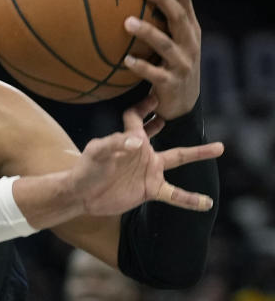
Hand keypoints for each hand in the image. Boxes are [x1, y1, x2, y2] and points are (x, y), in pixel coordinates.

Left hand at [69, 95, 222, 214]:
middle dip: (178, 123)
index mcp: (130, 139)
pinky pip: (174, 194)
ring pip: (178, 159)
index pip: (136, 117)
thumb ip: (114, 143)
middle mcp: (143, 152)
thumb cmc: (86, 169)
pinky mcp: (150, 189)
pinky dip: (190, 199)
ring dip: (198, 154)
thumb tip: (139, 141)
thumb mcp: (97, 152)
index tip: (155, 97)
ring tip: (220, 147)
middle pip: (166, 134)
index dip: (143, 107)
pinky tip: (206, 203)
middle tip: (190, 109)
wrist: (81, 195)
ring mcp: (148, 171)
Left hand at [122, 0, 200, 119]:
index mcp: (190, 30)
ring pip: (165, 44)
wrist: (182, 104)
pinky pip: (154, 73)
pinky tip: (125, 60)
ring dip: (147, 31)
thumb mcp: (170, 43)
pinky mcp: (171, 83)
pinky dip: (140, 66)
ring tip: (127, 22)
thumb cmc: (169, 66)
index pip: (185, 2)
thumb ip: (159, 24)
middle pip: (178, 16)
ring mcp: (182, 63)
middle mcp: (190, 43)